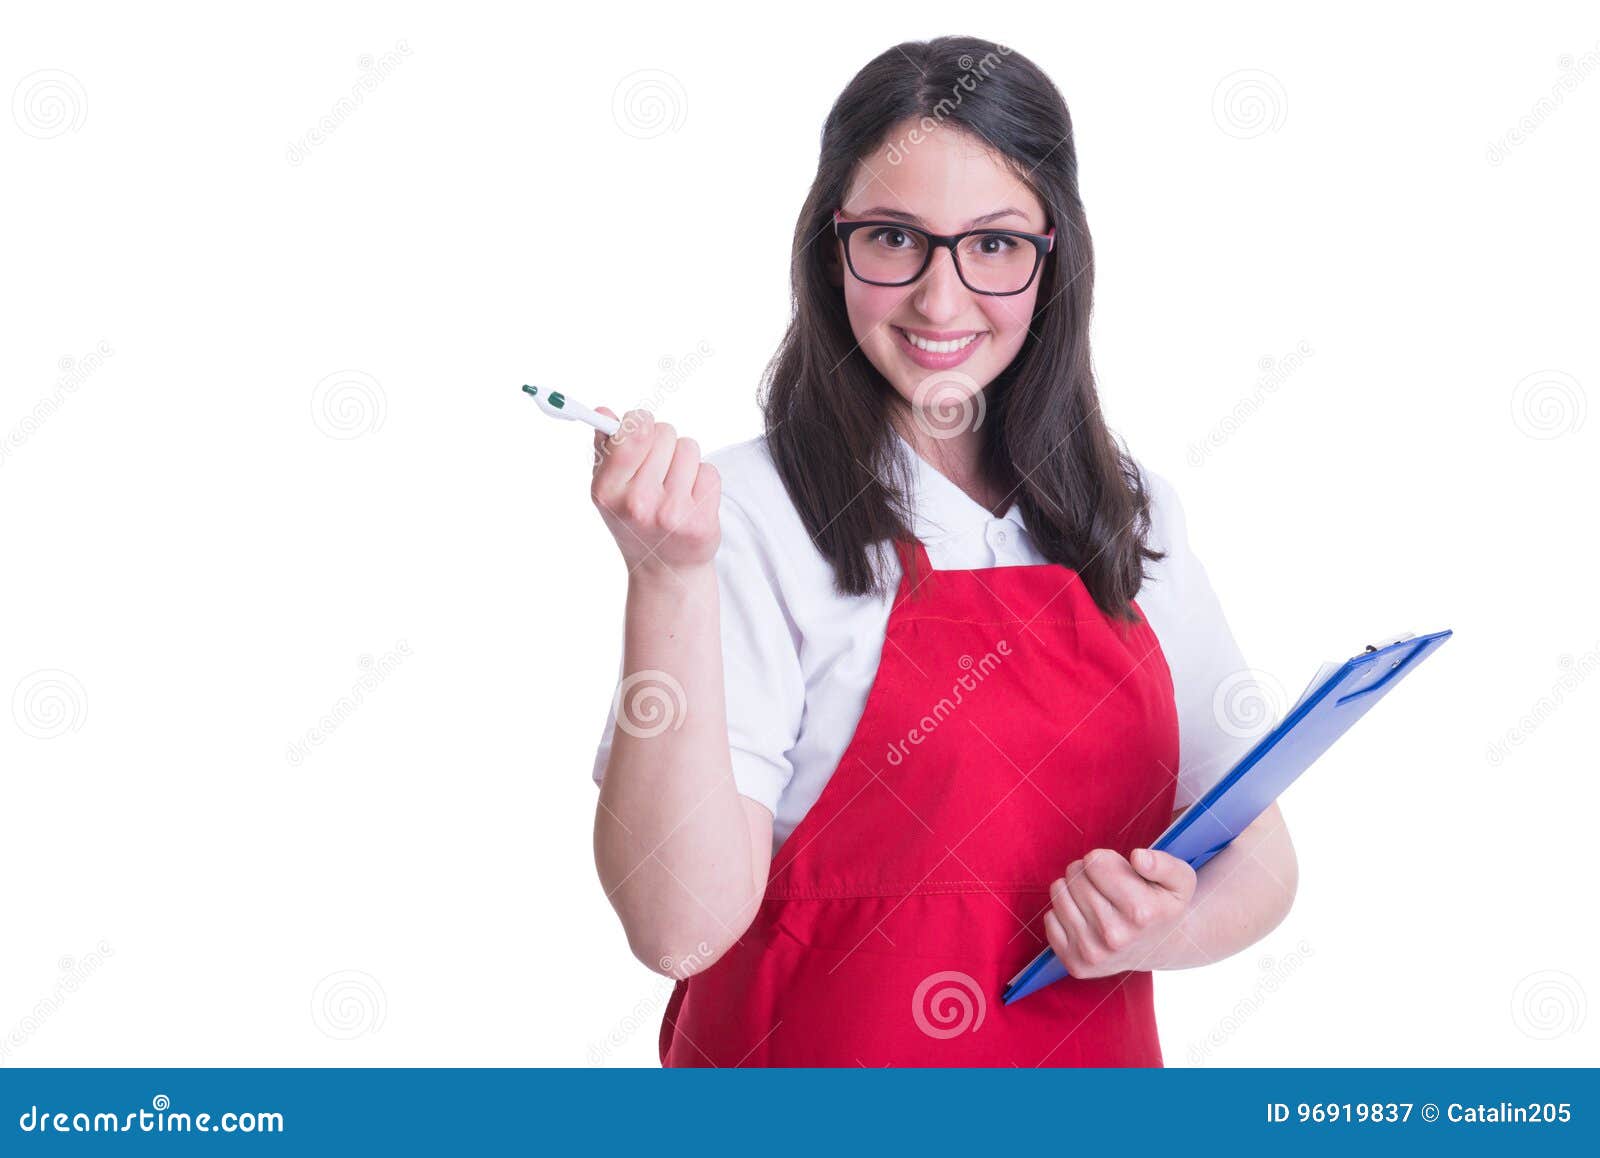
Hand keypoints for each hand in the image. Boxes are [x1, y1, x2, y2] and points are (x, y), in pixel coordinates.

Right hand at [589, 407, 720, 578]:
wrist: (664, 568)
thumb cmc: (634, 520)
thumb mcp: (610, 488)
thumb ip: (605, 448)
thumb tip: (604, 411)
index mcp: (608, 491)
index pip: (632, 432)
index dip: (640, 422)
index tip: (642, 428)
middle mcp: (637, 503)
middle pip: (664, 433)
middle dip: (664, 443)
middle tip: (659, 469)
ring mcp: (671, 513)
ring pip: (689, 448)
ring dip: (684, 460)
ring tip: (674, 485)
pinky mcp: (700, 521)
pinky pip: (709, 470)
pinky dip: (702, 480)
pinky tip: (690, 500)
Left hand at [1044, 847, 1196, 977]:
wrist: (1159, 948)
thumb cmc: (1163, 905)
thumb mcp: (1180, 880)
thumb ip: (1163, 864)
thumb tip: (1138, 857)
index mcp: (1141, 912)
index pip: (1094, 861)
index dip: (1105, 859)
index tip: (1119, 871)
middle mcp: (1115, 937)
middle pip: (1075, 874)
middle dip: (1088, 872)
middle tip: (1107, 886)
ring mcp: (1093, 953)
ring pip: (1059, 892)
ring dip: (1074, 889)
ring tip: (1096, 899)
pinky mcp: (1076, 964)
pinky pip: (1050, 917)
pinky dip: (1064, 912)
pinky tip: (1087, 919)